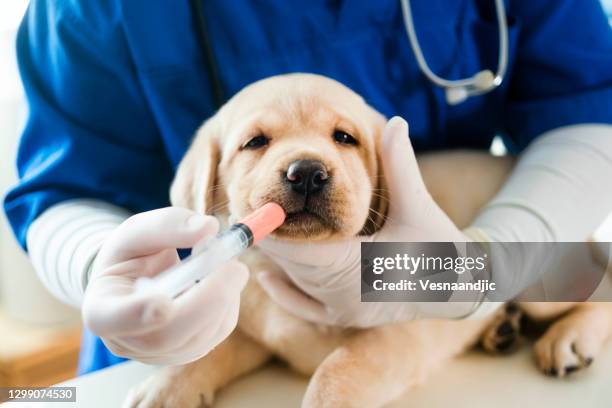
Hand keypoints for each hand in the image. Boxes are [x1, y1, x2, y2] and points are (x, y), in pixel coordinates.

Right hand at [82, 207, 248, 364]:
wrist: (139, 277)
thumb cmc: (133, 254)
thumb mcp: (139, 231)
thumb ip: (168, 225)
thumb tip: (208, 228)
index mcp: (101, 307)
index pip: (111, 319)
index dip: (137, 314)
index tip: (164, 303)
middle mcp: (126, 341)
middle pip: (166, 336)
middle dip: (206, 301)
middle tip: (234, 267)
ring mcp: (158, 353)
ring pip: (198, 337)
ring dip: (224, 297)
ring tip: (227, 263)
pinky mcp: (188, 351)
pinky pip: (217, 332)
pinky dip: (229, 303)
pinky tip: (223, 280)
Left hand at [257, 117, 474, 326]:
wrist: (459, 287)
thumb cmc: (441, 246)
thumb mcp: (419, 206)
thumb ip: (400, 165)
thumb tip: (396, 122)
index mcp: (359, 268)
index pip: (300, 251)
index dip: (272, 230)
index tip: (251, 207)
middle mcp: (346, 296)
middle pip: (292, 265)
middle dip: (270, 238)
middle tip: (244, 212)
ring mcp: (344, 310)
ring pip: (296, 282)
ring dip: (277, 257)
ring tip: (255, 229)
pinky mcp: (346, 316)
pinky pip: (305, 308)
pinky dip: (285, 293)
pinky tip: (267, 276)